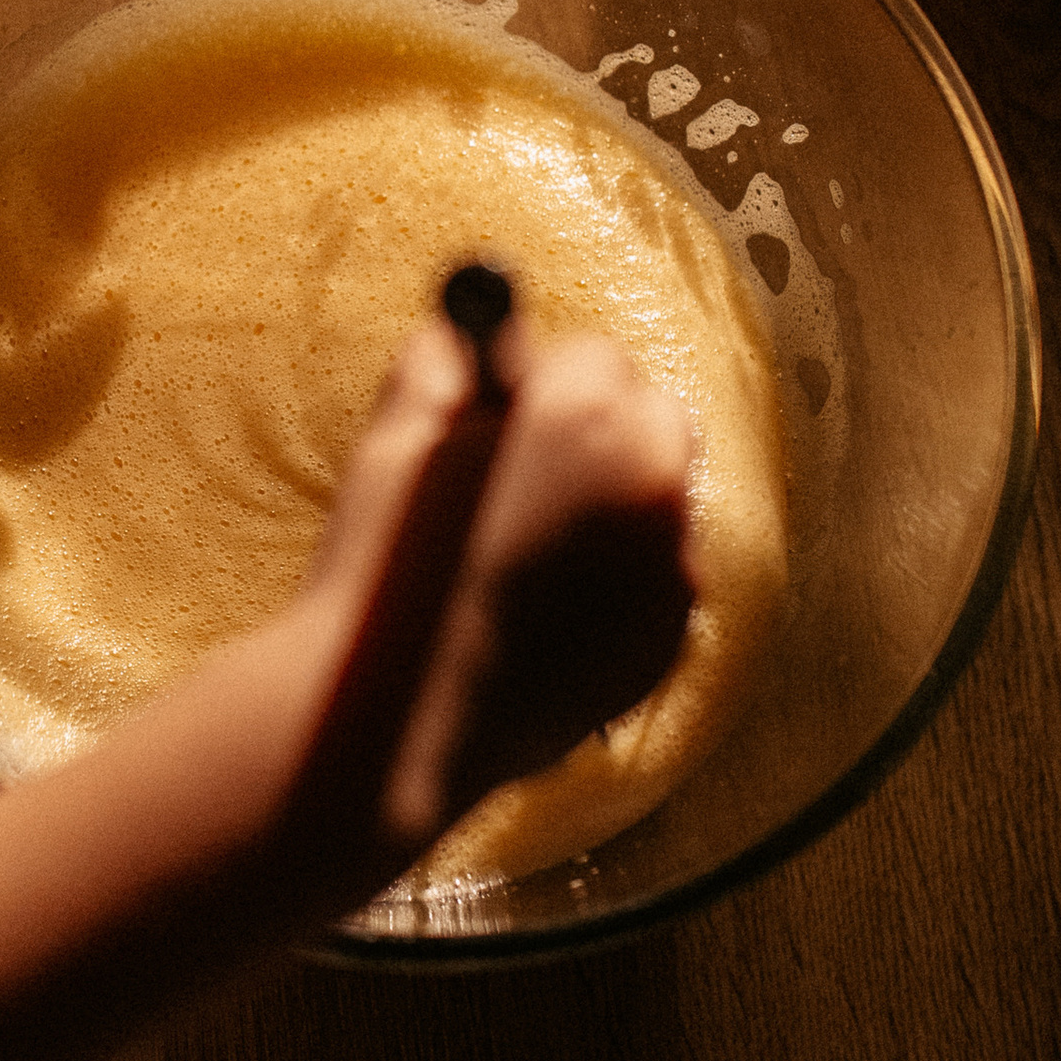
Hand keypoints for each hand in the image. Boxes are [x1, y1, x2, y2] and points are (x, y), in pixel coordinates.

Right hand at [310, 320, 694, 853]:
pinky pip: (656, 581)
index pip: (595, 355)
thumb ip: (440, 363)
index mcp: (588, 415)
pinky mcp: (670, 640)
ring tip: (522, 554)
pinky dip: (615, 584)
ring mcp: (671, 568)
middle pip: (653, 417)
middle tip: (528, 470)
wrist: (396, 727)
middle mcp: (652, 484)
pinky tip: (540, 613)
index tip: (505, 414)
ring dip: (612, 508)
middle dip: (602, 431)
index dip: (544, 382)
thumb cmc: (388, 571)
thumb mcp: (395, 440)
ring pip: (659, 504)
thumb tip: (463, 332)